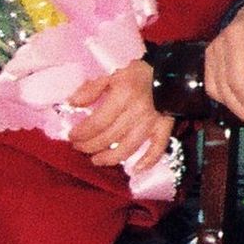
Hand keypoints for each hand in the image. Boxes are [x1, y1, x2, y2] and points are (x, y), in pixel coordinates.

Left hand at [63, 58, 165, 172]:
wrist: (171, 74)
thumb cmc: (138, 75)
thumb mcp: (112, 75)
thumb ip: (92, 89)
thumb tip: (72, 103)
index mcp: (123, 96)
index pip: (97, 122)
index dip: (82, 133)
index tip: (72, 136)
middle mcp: (136, 112)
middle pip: (109, 138)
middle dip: (90, 146)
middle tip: (80, 147)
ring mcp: (151, 123)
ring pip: (128, 148)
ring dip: (109, 158)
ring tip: (96, 160)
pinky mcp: (164, 128)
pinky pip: (157, 149)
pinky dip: (147, 161)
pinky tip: (136, 169)